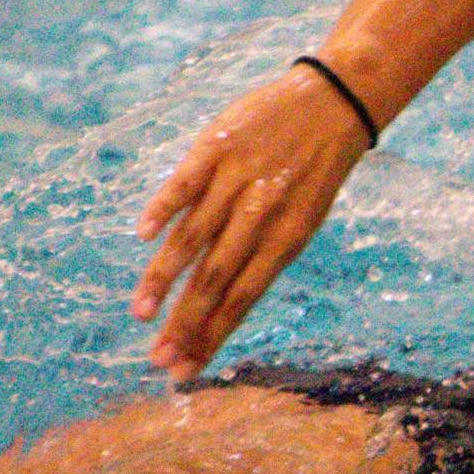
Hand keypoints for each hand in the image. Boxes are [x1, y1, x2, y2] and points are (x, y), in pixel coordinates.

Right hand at [131, 66, 374, 381]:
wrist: (333, 102)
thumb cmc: (312, 170)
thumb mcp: (304, 218)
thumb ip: (263, 254)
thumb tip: (223, 300)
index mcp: (287, 238)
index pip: (243, 298)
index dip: (214, 336)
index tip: (186, 371)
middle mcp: (262, 213)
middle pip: (216, 278)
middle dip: (186, 323)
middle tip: (157, 360)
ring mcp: (238, 179)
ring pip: (195, 236)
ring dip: (164, 278)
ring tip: (141, 313)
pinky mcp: (218, 145)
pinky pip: (186, 181)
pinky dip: (164, 206)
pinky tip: (144, 236)